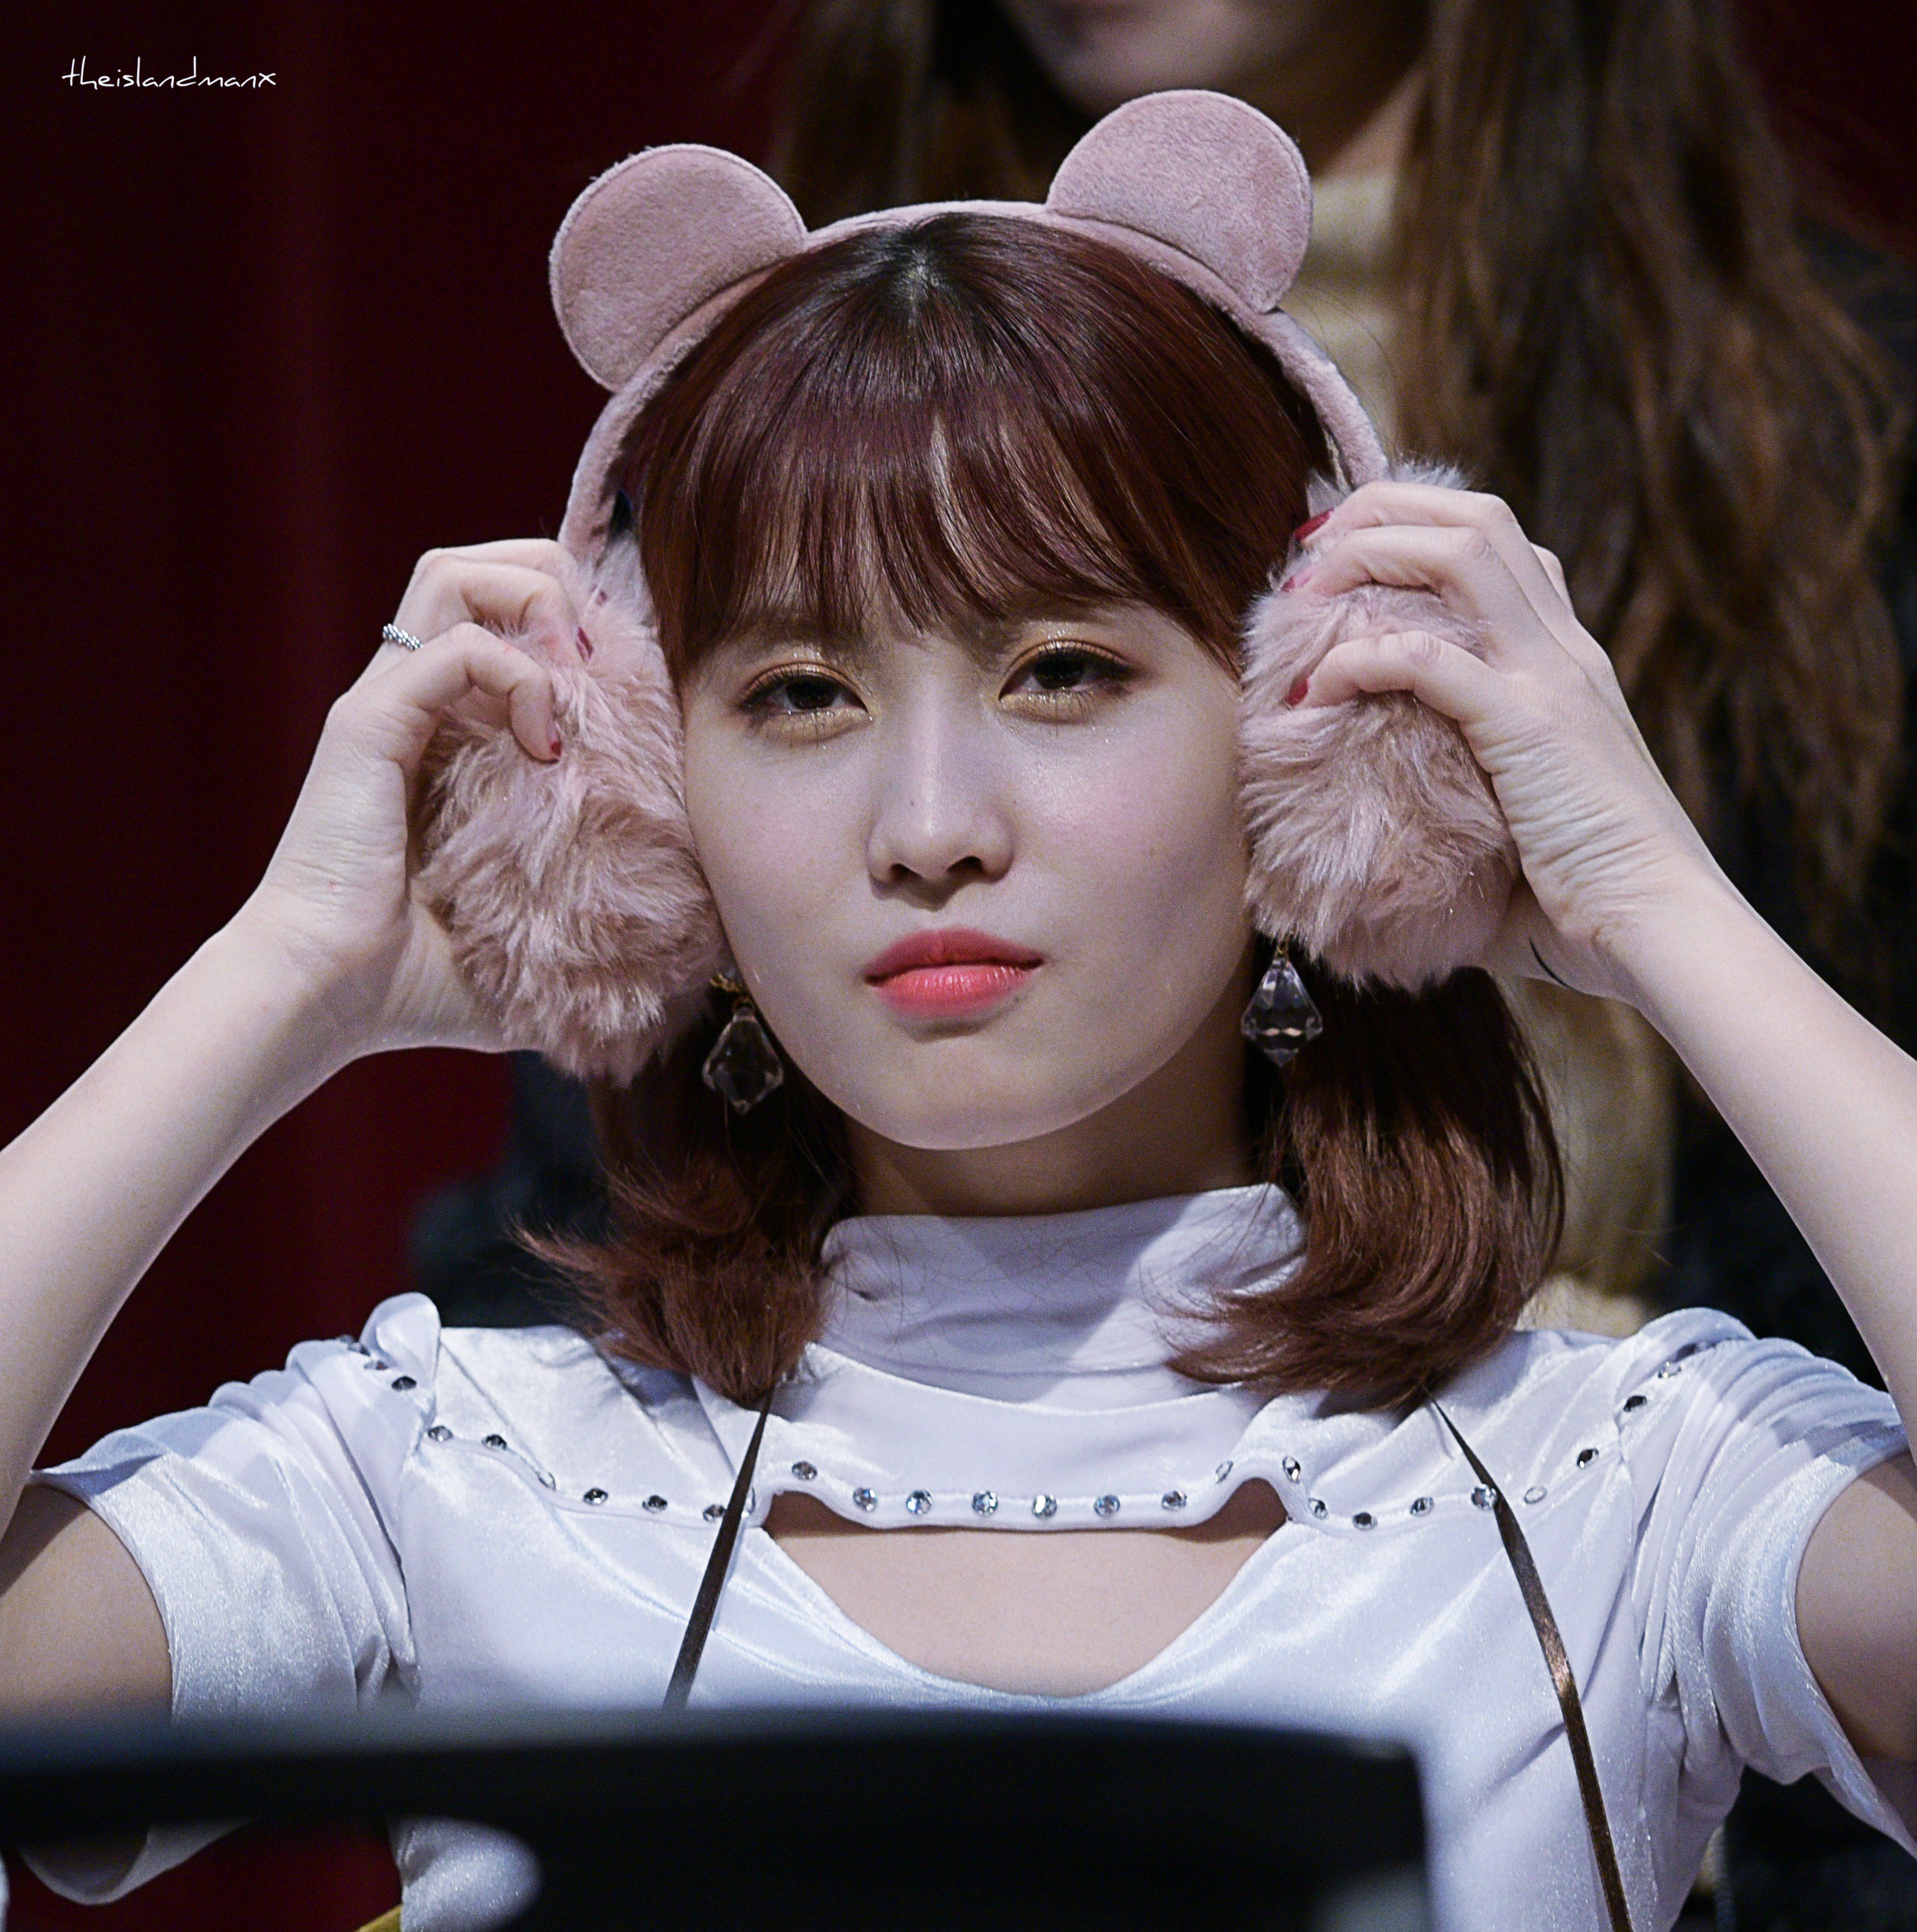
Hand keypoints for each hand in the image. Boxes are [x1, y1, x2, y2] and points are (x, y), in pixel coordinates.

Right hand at [235, 538, 577, 1057]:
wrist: (324, 1000)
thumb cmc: (414, 983)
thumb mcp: (529, 940)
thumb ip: (589, 925)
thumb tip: (682, 965)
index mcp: (440, 734)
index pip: (500, 619)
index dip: (572, 621)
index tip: (629, 684)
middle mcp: (408, 702)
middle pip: (474, 569)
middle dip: (553, 582)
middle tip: (600, 660)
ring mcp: (384, 705)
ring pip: (453, 576)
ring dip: (532, 602)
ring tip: (574, 677)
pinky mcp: (369, 725)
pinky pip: (454, 650)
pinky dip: (516, 673)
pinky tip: (544, 745)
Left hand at [1285, 481, 1724, 1001]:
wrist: (1656, 927)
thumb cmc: (1582, 898)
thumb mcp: (1513, 819)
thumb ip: (1455, 798)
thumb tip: (1381, 837)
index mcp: (1566, 664)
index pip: (1504, 546)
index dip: (1417, 527)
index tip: (1340, 557)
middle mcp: (1563, 652)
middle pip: (1476, 520)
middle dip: (1381, 511)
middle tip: (1308, 552)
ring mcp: (1549, 680)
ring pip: (1460, 554)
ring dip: (1369, 555)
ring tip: (1303, 594)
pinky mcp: (1526, 726)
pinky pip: (1425, 660)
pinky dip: (1358, 660)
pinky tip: (1316, 691)